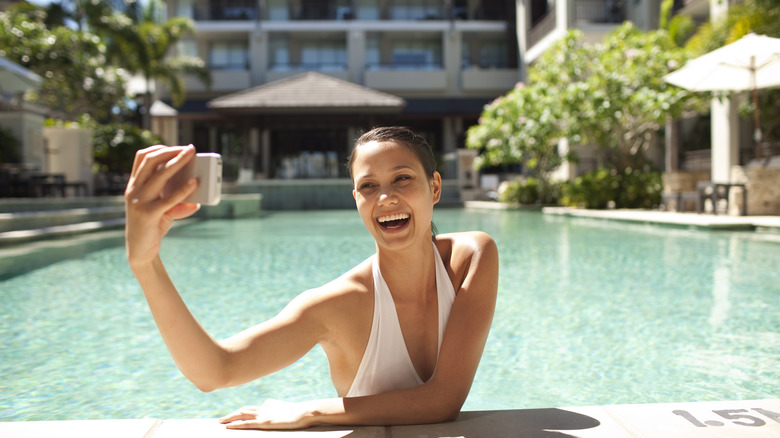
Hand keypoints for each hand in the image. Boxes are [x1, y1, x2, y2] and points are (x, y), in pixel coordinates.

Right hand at [124, 145, 199, 267]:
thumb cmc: (152, 226)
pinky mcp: (149, 214)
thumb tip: (197, 199)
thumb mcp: (162, 209)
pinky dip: (184, 189)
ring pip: (159, 175)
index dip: (159, 148)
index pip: (141, 157)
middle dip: (171, 151)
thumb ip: (176, 201)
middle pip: (150, 161)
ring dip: (178, 162)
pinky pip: (169, 199)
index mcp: (133, 185)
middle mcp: (133, 190)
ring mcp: (139, 202)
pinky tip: (195, 183)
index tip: (176, 147)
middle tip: (190, 148)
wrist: (140, 251)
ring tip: (192, 155)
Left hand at [219, 399, 314, 429]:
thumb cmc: (299, 412)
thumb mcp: (286, 408)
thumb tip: (272, 409)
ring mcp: (263, 414)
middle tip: (221, 419)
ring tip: (220, 422)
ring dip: (229, 418)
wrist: (304, 412)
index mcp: (268, 404)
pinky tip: (228, 427)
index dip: (242, 412)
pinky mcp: (264, 422)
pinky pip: (246, 424)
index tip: (234, 416)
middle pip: (243, 410)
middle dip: (231, 414)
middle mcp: (263, 407)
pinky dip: (235, 425)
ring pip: (241, 415)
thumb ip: (277, 408)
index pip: (252, 408)